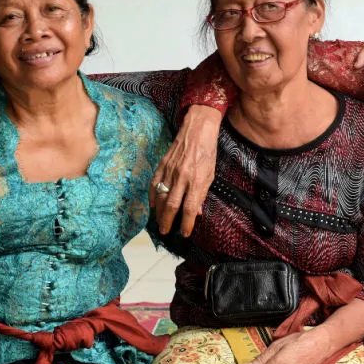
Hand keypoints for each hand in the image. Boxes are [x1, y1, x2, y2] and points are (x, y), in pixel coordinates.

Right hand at [150, 106, 221, 236]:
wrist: (197, 130)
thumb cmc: (207, 153)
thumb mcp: (210, 175)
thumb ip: (202, 194)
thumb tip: (196, 212)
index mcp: (197, 180)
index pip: (190, 207)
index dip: (186, 223)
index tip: (184, 233)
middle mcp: (183, 177)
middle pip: (172, 205)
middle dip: (168, 221)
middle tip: (166, 231)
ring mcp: (170, 171)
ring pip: (162, 197)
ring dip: (160, 213)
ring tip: (160, 223)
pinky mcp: (162, 165)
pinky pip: (154, 184)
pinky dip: (153, 197)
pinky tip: (154, 206)